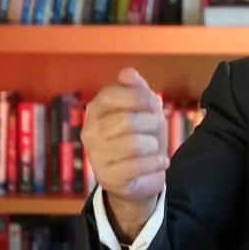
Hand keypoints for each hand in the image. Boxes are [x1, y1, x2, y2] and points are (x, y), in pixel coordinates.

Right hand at [82, 67, 168, 238]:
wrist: (142, 177)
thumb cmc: (143, 137)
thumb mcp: (146, 110)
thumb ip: (138, 90)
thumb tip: (127, 72)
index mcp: (96, 110)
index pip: (111, 95)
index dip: (138, 98)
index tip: (153, 105)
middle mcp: (90, 132)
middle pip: (127, 121)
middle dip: (151, 124)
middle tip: (156, 130)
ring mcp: (96, 156)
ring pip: (134, 144)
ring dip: (154, 145)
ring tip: (154, 148)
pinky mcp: (107, 177)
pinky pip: (138, 165)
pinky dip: (156, 163)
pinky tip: (158, 162)